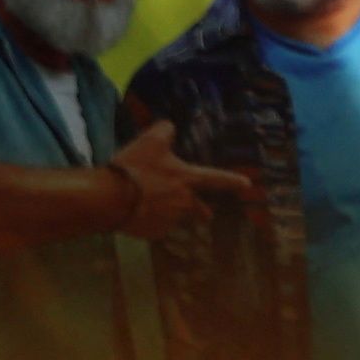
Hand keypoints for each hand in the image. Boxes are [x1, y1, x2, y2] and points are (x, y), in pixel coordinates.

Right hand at [111, 119, 251, 231]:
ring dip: (167, 212)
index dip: (231, 180)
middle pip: (199, 209)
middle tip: (205, 214)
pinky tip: (135, 211)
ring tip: (147, 203)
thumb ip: (163, 131)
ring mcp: (171, 220)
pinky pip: (156, 226)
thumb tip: (169, 126)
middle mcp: (184, 202)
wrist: (111, 198)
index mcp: (185, 179)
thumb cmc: (133, 168)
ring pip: (175, 217)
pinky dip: (149, 220)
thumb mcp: (148, 142)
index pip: (214, 178)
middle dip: (202, 211)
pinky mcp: (156, 233)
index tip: (247, 184)